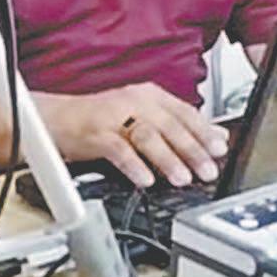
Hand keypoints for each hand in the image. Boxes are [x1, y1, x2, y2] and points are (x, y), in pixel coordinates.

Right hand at [35, 83, 228, 188]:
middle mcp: (134, 101)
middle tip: (207, 170)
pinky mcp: (94, 132)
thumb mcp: (144, 119)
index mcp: (150, 96)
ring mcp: (113, 116)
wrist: (55, 119)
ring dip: (167, 159)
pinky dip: (134, 165)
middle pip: (170, 125)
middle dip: (192, 150)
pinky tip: (145, 180)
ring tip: (182, 178)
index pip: (185, 112)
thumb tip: (216, 136)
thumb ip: (178, 127)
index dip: (205, 132)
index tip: (221, 150)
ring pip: (147, 136)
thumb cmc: (102, 122)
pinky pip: (118, 149)